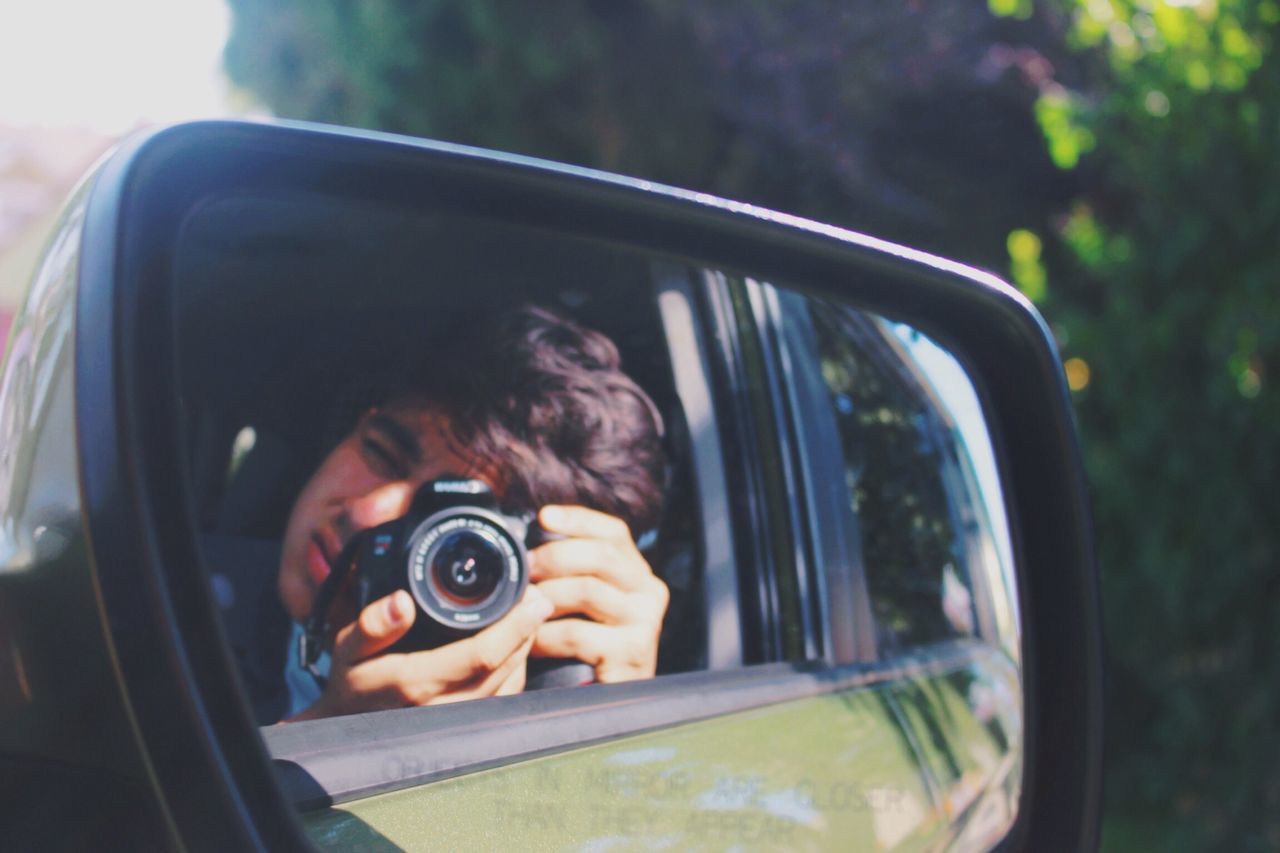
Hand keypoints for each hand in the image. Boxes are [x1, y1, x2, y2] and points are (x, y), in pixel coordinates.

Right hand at [286, 586, 553, 720]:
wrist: (345, 726)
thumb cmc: (351, 683)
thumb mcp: (348, 648)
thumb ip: (373, 624)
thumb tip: (401, 601)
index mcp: (416, 683)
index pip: (481, 656)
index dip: (515, 627)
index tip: (533, 599)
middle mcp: (443, 707)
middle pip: (505, 667)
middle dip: (527, 631)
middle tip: (537, 598)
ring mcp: (456, 722)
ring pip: (508, 683)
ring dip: (525, 649)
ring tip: (530, 617)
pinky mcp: (464, 727)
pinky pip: (503, 698)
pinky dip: (516, 669)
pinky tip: (516, 646)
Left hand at [529, 505, 668, 682]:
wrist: (609, 711)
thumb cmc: (588, 655)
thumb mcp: (584, 606)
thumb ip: (573, 573)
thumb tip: (532, 539)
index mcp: (638, 576)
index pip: (614, 533)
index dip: (579, 519)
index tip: (544, 517)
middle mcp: (650, 593)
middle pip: (601, 555)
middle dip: (555, 556)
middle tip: (524, 569)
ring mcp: (646, 622)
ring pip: (587, 590)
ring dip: (546, 597)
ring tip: (522, 607)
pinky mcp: (633, 652)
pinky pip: (578, 633)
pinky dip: (547, 636)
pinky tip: (532, 643)